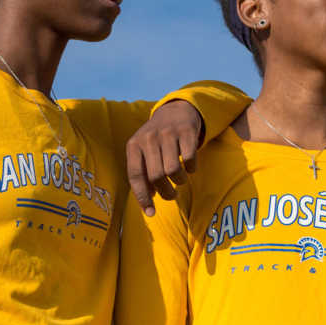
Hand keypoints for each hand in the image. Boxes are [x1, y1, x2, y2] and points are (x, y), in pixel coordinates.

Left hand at [127, 99, 201, 216]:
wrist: (175, 111)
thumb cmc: (157, 139)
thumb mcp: (144, 152)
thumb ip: (143, 174)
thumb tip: (148, 202)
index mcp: (134, 145)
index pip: (135, 175)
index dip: (142, 197)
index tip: (150, 213)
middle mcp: (148, 138)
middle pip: (156, 176)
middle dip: (166, 192)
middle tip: (172, 196)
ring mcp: (167, 133)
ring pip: (173, 170)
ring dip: (180, 182)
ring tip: (180, 180)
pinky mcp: (185, 131)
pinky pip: (189, 160)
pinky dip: (191, 169)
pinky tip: (190, 167)